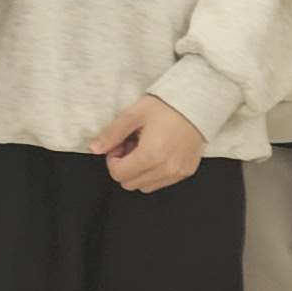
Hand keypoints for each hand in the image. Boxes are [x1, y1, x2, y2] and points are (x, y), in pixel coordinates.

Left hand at [90, 94, 207, 192]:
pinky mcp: (187, 172)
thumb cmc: (165, 106)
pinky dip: (154, 173)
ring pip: (145, 186)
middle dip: (124, 167)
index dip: (112, 160)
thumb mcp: (134, 114)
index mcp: (151, 155)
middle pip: (130, 183)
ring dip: (139, 172)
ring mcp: (178, 173)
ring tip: (144, 149)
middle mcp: (166, 169)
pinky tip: (157, 153)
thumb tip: (94, 149)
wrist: (198, 104)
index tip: (119, 145)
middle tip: (130, 146)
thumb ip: (112, 133)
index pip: (119, 174)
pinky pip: (162, 182)